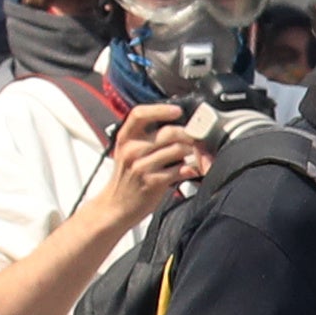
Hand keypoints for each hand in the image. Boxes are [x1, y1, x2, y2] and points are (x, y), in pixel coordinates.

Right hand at [99, 101, 207, 227]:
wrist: (117, 205)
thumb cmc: (128, 176)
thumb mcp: (129, 152)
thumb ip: (147, 138)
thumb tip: (179, 125)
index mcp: (125, 138)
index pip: (139, 114)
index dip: (160, 109)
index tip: (178, 111)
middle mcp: (132, 149)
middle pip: (169, 132)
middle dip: (189, 136)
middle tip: (197, 140)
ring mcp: (142, 166)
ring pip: (178, 150)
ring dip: (193, 154)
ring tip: (195, 157)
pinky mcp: (154, 181)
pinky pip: (181, 170)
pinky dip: (191, 169)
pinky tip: (191, 171)